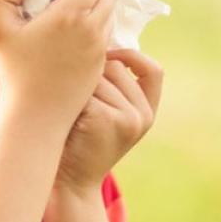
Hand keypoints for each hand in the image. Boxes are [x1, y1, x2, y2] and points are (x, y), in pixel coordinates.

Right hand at [0, 0, 116, 127]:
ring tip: (74, 15)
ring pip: (110, 15)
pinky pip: (107, 37)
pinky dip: (97, 30)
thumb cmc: (15, 71)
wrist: (35, 115)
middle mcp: (91, 29)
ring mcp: (100, 49)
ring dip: (98, 9)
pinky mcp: (101, 65)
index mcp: (70, 15)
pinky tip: (76, 36)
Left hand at [54, 49, 164, 195]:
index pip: (154, 70)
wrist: (69, 182)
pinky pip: (85, 89)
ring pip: (98, 76)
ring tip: (69, 111)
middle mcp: (143, 115)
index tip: (109, 54)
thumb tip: (99, 39)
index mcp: (147, 111)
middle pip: (117, 66)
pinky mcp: (108, 119)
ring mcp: (128, 118)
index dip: (132, 56)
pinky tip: (66, 117)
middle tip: (74, 99)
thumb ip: (114, 86)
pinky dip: (70, 98)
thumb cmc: (79, 141)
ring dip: (78, 86)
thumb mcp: (107, 114)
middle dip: (92, 73)